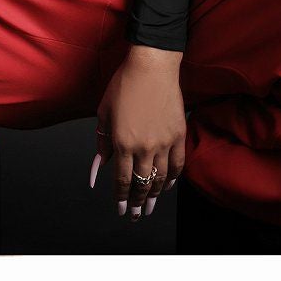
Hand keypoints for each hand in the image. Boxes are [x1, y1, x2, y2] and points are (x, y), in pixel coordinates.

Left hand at [91, 46, 185, 220]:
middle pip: (142, 183)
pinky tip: (169, 185)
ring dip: (156, 195)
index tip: (121, 208)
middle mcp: (143, 146)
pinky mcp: (178, 135)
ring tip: (152, 206)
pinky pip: (178, 164)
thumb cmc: (124, 84)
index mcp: (122, 142)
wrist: (152, 66)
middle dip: (138, 203)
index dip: (121, 198)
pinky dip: (174, 178)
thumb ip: (102, 139)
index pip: (122, 180)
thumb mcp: (104, 111)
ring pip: (161, 178)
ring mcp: (163, 142)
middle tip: (137, 214)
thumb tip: (102, 162)